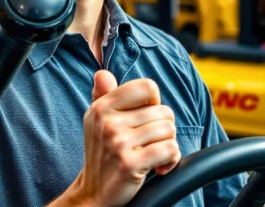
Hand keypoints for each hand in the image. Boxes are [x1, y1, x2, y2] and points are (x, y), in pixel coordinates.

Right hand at [75, 70, 180, 205]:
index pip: (147, 86)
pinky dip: (172, 159)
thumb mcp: (96, 119)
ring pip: (168, 129)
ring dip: (168, 144)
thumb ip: (103, 94)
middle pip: (163, 110)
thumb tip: (103, 73)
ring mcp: (118, 142)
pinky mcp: (130, 163)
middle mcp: (108, 121)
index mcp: (102, 106)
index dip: (154, 101)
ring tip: (154, 153)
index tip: (147, 115)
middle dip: (164, 127)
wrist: (93, 192)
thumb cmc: (101, 150)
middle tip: (151, 140)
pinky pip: (169, 150)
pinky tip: (160, 166)